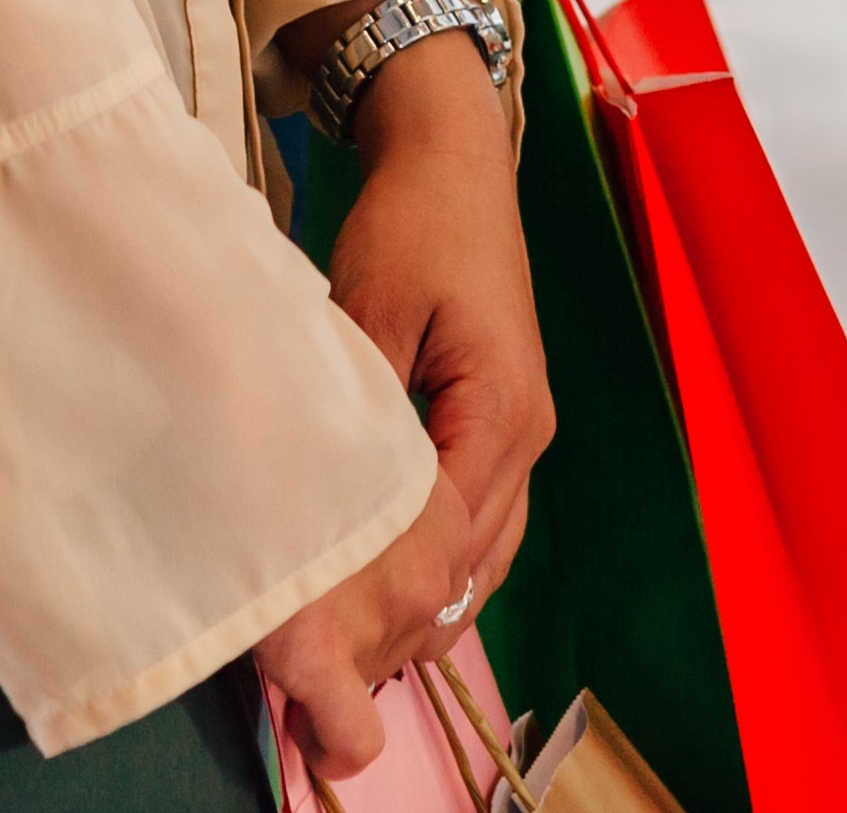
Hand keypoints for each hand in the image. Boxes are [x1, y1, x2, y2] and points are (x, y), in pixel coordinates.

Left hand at [255, 32, 550, 779]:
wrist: (453, 158)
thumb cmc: (414, 222)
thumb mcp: (370, 308)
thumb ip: (358, 408)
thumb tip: (325, 501)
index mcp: (501, 409)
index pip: (444, 536)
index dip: (383, 598)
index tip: (321, 650)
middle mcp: (525, 433)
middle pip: (471, 562)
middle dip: (403, 625)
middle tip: (330, 687)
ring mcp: (521, 430)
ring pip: (484, 554)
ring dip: (426, 609)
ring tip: (358, 673)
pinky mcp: (501, 421)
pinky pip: (483, 523)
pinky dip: (443, 572)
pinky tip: (399, 611)